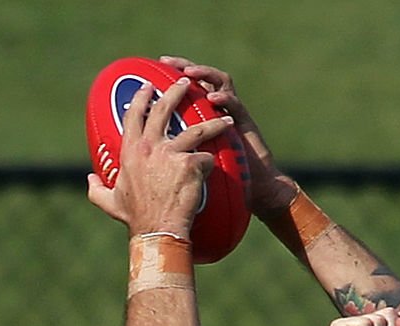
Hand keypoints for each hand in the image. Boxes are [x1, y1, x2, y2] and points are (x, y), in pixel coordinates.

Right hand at [87, 76, 232, 238]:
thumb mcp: (110, 202)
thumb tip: (90, 178)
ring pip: (197, 130)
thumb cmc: (135, 218)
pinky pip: (206, 158)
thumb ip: (97, 188)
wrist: (157, 230)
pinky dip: (212, 163)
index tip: (148, 86)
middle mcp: (149, 146)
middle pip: (164, 109)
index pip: (134, 115)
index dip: (141, 98)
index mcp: (130, 151)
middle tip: (184, 83)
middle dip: (175, 91)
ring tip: (225, 117)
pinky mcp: (190, 164)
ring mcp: (171, 153)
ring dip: (213, 121)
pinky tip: (222, 165)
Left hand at [159, 56, 297, 218]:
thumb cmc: (219, 183)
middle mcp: (216, 111)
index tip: (150, 75)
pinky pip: (235, 104)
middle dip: (182, 66)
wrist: (253, 190)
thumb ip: (172, 157)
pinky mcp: (245, 122)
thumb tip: (147, 160)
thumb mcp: (190, 166)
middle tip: (165, 62)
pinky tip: (213, 98)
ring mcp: (231, 113)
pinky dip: (224, 99)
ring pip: (219, 82)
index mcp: (201, 118)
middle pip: (200, 78)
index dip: (168, 80)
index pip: (184, 90)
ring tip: (189, 73)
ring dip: (204, 74)